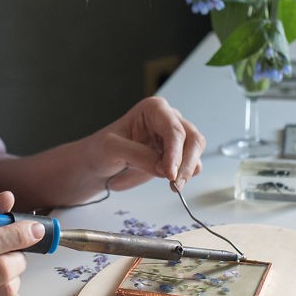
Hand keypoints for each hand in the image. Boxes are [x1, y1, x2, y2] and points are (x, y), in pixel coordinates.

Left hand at [90, 96, 204, 192]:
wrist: (99, 165)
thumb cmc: (101, 150)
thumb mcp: (112, 149)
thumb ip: (138, 155)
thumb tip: (164, 167)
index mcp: (153, 109)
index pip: (173, 128)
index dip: (175, 151)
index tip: (170, 172)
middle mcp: (168, 119)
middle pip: (192, 137)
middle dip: (187, 161)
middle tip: (175, 183)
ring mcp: (173, 138)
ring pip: (196, 150)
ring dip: (189, 170)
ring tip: (173, 186)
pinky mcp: (176, 155)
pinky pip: (191, 164)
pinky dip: (187, 175)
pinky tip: (173, 183)